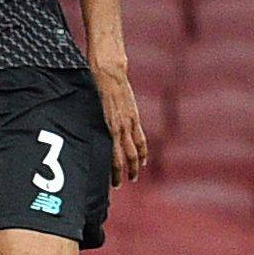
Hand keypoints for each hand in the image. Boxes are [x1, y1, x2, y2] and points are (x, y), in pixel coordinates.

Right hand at [93, 63, 148, 186]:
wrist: (111, 72)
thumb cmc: (113, 80)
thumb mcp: (121, 97)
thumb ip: (120, 107)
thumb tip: (115, 110)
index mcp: (132, 117)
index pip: (140, 141)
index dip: (142, 154)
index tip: (141, 164)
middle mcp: (130, 123)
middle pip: (135, 151)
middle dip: (133, 168)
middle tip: (131, 179)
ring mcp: (121, 125)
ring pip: (125, 154)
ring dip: (123, 170)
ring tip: (119, 182)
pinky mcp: (112, 124)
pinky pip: (115, 147)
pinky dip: (115, 161)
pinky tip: (113, 170)